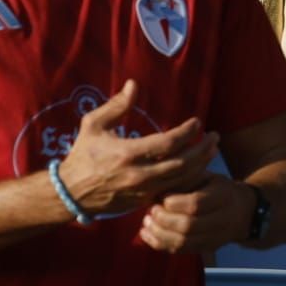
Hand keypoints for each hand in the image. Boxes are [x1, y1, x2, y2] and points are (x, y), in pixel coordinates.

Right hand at [56, 80, 216, 216]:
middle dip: (202, 149)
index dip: (187, 132)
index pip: (168, 143)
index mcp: (127, 153)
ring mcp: (143, 191)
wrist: (71, 193)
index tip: (197, 122)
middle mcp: (139, 174)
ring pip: (182, 179)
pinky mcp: (144, 201)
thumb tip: (133, 84)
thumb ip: (116, 105)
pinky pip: (174, 191)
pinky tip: (199, 167)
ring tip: (212, 149)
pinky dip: (189, 179)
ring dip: (201, 164)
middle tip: (215, 136)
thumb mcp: (93, 125)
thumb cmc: (83, 155)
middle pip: (182, 163)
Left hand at [141, 173, 254, 253]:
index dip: (173, 202)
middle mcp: (222, 220)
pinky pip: (179, 251)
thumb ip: (186, 179)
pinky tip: (148, 233)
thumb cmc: (219, 189)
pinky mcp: (206, 248)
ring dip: (158, 233)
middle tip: (151, 210)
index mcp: (224, 197)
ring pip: (182, 242)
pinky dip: (159, 244)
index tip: (161, 196)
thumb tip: (157, 187)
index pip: (195, 204)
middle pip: (187, 226)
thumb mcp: (208, 177)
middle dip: (163, 219)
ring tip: (146, 222)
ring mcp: (215, 238)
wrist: (244, 212)